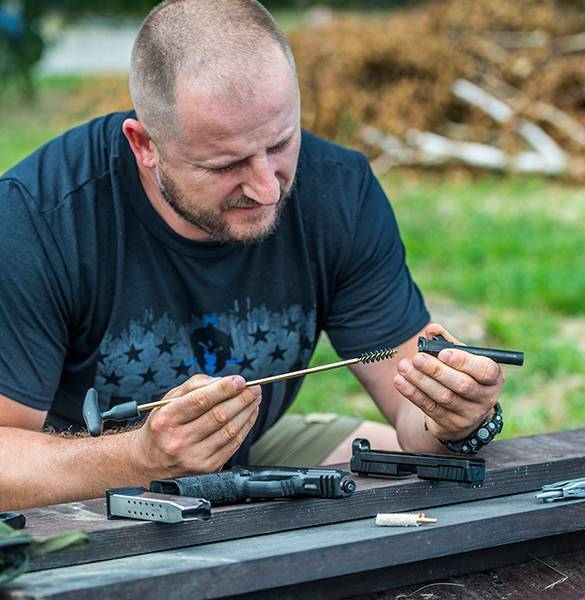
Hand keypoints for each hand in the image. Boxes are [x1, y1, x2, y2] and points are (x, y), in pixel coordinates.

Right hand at [127, 374, 260, 478]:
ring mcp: (193, 457)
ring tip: (254, 399)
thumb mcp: (167, 401)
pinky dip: (245, 427)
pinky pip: (233, 445)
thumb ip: (193, 386)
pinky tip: (249, 416)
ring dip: (247, 412)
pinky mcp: (206, 468)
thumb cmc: (161, 427)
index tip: (240, 380)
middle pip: (219, 416)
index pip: (200, 401)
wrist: (148, 462)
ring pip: (229, 431)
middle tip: (254, 388)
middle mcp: (178, 440)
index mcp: (166, 419)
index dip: (224, 389)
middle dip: (242, 399)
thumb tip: (221, 381)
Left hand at [393, 323, 503, 440]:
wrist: (462, 410)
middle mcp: (485, 397)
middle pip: (462, 384)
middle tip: (417, 358)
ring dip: (421, 380)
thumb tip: (432, 329)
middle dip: (436, 370)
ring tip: (404, 367)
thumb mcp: (461, 359)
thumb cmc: (462, 375)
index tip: (443, 353)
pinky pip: (430, 407)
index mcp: (493, 377)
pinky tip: (400, 381)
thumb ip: (447, 343)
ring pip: (444, 397)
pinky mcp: (450, 423)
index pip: (485, 370)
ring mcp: (469, 414)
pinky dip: (413, 393)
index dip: (463, 361)